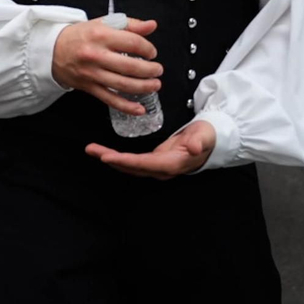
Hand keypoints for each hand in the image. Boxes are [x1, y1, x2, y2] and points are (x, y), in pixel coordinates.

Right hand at [50, 18, 162, 115]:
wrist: (52, 50)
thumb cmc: (80, 36)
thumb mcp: (102, 23)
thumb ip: (129, 25)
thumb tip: (152, 25)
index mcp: (100, 35)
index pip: (132, 43)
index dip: (147, 49)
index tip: (151, 53)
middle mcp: (96, 55)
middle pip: (130, 66)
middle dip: (150, 70)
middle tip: (158, 70)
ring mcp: (92, 73)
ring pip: (123, 84)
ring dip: (144, 87)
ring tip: (155, 85)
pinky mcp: (89, 87)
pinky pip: (110, 100)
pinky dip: (126, 107)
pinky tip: (140, 109)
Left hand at [87, 119, 216, 178]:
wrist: (211, 141)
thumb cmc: (207, 136)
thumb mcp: (205, 135)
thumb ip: (198, 141)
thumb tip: (193, 148)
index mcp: (172, 163)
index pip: (144, 164)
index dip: (125, 161)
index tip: (107, 157)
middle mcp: (162, 168)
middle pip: (132, 167)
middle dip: (111, 159)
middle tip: (91, 150)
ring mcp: (157, 166)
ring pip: (130, 166)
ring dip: (110, 158)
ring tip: (92, 149)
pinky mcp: (154, 161)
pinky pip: (133, 162)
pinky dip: (118, 158)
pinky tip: (106, 153)